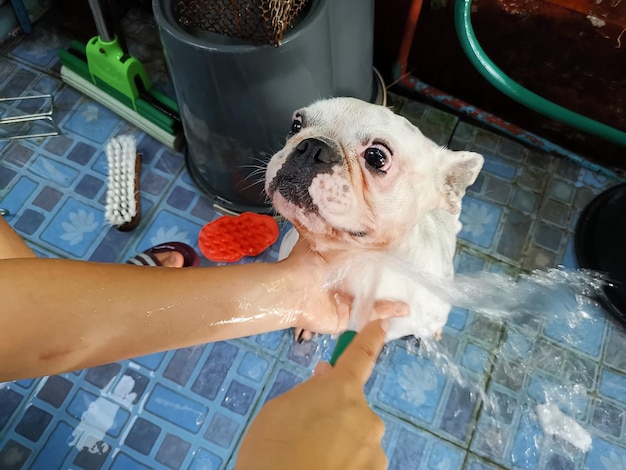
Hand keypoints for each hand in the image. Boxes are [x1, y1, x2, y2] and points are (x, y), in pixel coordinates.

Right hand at [235, 319, 388, 469]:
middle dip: (335, 413)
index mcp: (341, 391)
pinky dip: (344, 467)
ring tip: (308, 461)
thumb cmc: (271, 451)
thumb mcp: (277, 411)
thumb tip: (327, 378)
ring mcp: (375, 451)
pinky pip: (359, 464)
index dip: (371, 337)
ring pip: (356, 440)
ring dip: (339, 445)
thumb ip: (308, 391)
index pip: (361, 355)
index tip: (382, 324)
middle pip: (353, 407)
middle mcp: (367, 416)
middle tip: (304, 434)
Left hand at [281, 238, 407, 334]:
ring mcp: (345, 303)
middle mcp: (341, 285)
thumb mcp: (322, 241)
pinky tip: (404, 308)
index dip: (375, 261)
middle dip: (386, 282)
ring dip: (391, 299)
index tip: (396, 255)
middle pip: (368, 284)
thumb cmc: (305, 263)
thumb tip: (353, 220)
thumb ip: (336, 234)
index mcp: (335, 267)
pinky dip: (388, 311)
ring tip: (413, 293)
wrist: (292, 288)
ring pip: (372, 301)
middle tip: (409, 276)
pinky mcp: (347, 318)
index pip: (359, 265)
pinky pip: (370, 315)